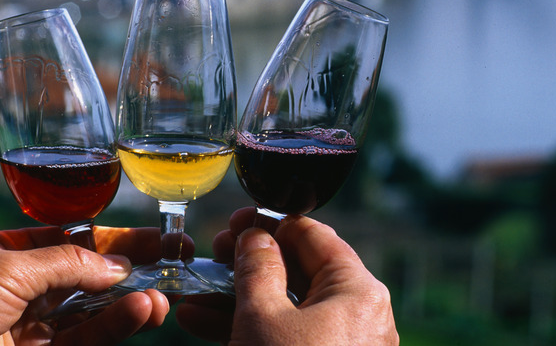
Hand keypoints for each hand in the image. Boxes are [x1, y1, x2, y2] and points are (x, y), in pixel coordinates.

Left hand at [0, 225, 182, 345]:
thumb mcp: (7, 264)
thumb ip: (68, 263)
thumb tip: (119, 264)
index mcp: (15, 251)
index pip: (80, 240)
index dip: (120, 238)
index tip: (160, 238)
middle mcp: (28, 288)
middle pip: (93, 277)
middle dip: (135, 271)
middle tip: (176, 266)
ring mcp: (34, 326)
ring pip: (94, 313)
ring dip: (131, 304)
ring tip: (162, 297)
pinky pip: (85, 339)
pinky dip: (114, 327)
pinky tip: (140, 311)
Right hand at [176, 208, 398, 344]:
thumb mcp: (262, 318)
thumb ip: (256, 267)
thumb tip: (254, 235)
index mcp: (357, 290)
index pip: (312, 234)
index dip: (269, 223)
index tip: (234, 222)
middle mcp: (359, 314)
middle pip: (299, 269)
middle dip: (249, 262)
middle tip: (214, 255)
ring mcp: (343, 345)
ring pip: (288, 306)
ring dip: (240, 297)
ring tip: (196, 293)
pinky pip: (288, 336)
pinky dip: (252, 327)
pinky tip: (204, 323)